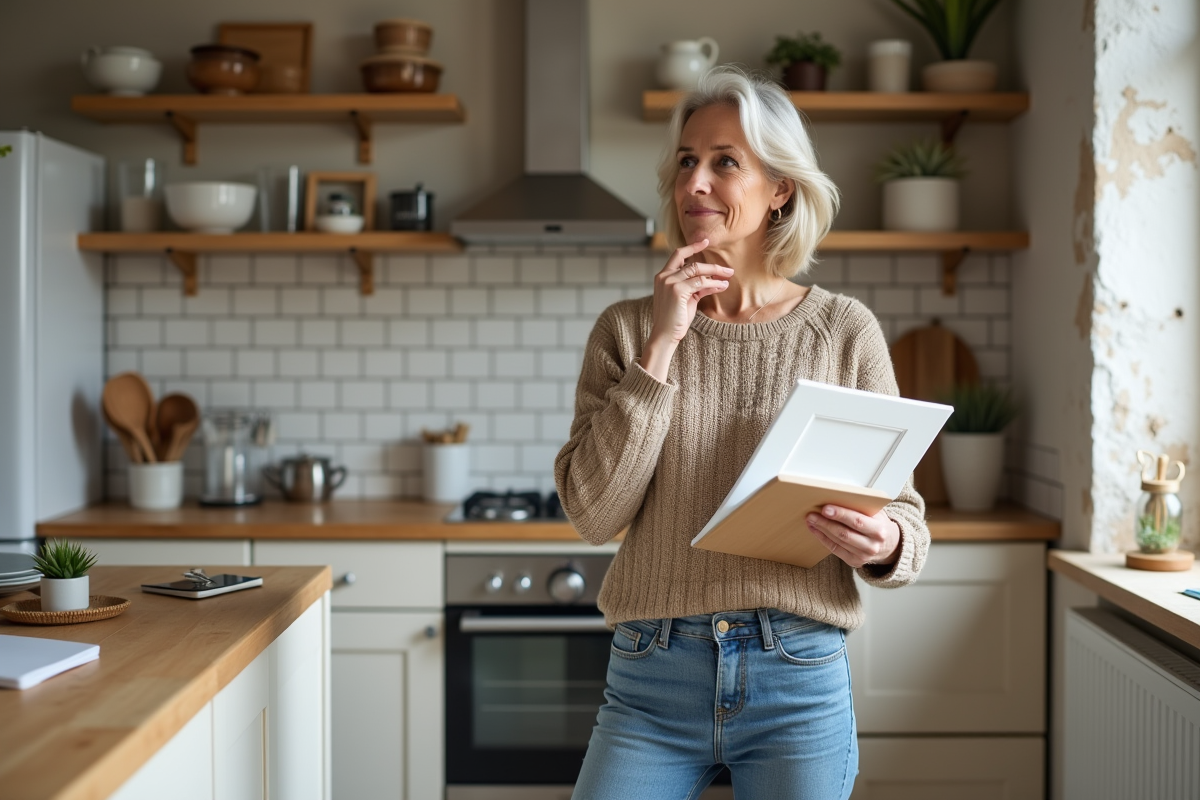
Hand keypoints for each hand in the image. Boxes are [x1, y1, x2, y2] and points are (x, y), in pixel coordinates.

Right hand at [640, 239, 732, 380]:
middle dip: (711, 264)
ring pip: (697, 270)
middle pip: (692, 262)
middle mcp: (664, 276)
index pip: (678, 255)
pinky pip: (701, 282)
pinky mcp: (677, 290)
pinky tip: (722, 286)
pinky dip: (714, 283)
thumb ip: (697, 288)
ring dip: (716, 273)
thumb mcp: (687, 300)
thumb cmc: (675, 320)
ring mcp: (670, 282)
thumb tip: (714, 281)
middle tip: (727, 268)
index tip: (705, 241)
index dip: (692, 247)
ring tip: (728, 276)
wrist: (664, 335)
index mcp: (663, 276)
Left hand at [806, 505, 900, 569]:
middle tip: (812, 514)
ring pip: (838, 541)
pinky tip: (815, 530)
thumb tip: (837, 496)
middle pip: (845, 533)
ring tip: (811, 520)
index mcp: (879, 530)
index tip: (825, 508)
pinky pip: (835, 549)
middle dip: (826, 523)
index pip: (857, 521)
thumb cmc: (879, 524)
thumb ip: (862, 507)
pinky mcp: (855, 562)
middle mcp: (872, 545)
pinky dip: (823, 539)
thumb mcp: (877, 514)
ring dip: (821, 530)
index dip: (840, 515)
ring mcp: (863, 556)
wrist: (890, 545)